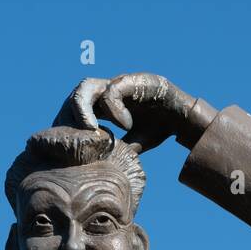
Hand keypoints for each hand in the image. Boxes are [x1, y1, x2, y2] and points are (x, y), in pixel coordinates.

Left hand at [54, 72, 197, 153]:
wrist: (183, 119)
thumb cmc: (158, 128)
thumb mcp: (131, 144)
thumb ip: (114, 149)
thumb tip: (95, 168)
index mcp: (102, 104)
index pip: (74, 108)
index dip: (67, 124)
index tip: (69, 145)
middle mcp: (107, 90)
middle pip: (75, 95)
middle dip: (69, 116)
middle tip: (73, 138)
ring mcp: (118, 83)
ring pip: (87, 87)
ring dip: (83, 110)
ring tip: (91, 130)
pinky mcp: (132, 80)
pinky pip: (112, 91)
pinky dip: (114, 110)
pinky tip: (126, 125)